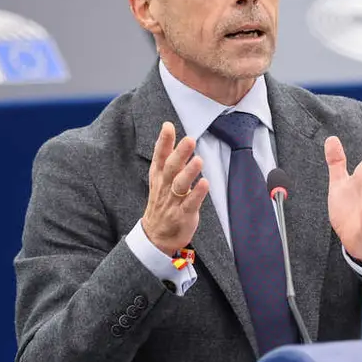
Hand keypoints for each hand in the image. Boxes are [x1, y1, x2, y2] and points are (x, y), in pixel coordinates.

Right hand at [141, 122, 209, 255]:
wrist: (156, 235)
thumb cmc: (162, 202)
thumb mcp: (160, 178)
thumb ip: (166, 155)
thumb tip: (167, 128)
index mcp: (158, 177)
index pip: (159, 156)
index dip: (163, 142)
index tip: (167, 126)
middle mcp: (164, 187)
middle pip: (171, 168)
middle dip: (179, 154)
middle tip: (189, 139)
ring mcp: (173, 201)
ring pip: (180, 185)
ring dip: (189, 173)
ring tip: (198, 160)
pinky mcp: (183, 215)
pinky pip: (190, 203)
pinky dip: (197, 194)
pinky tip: (205, 183)